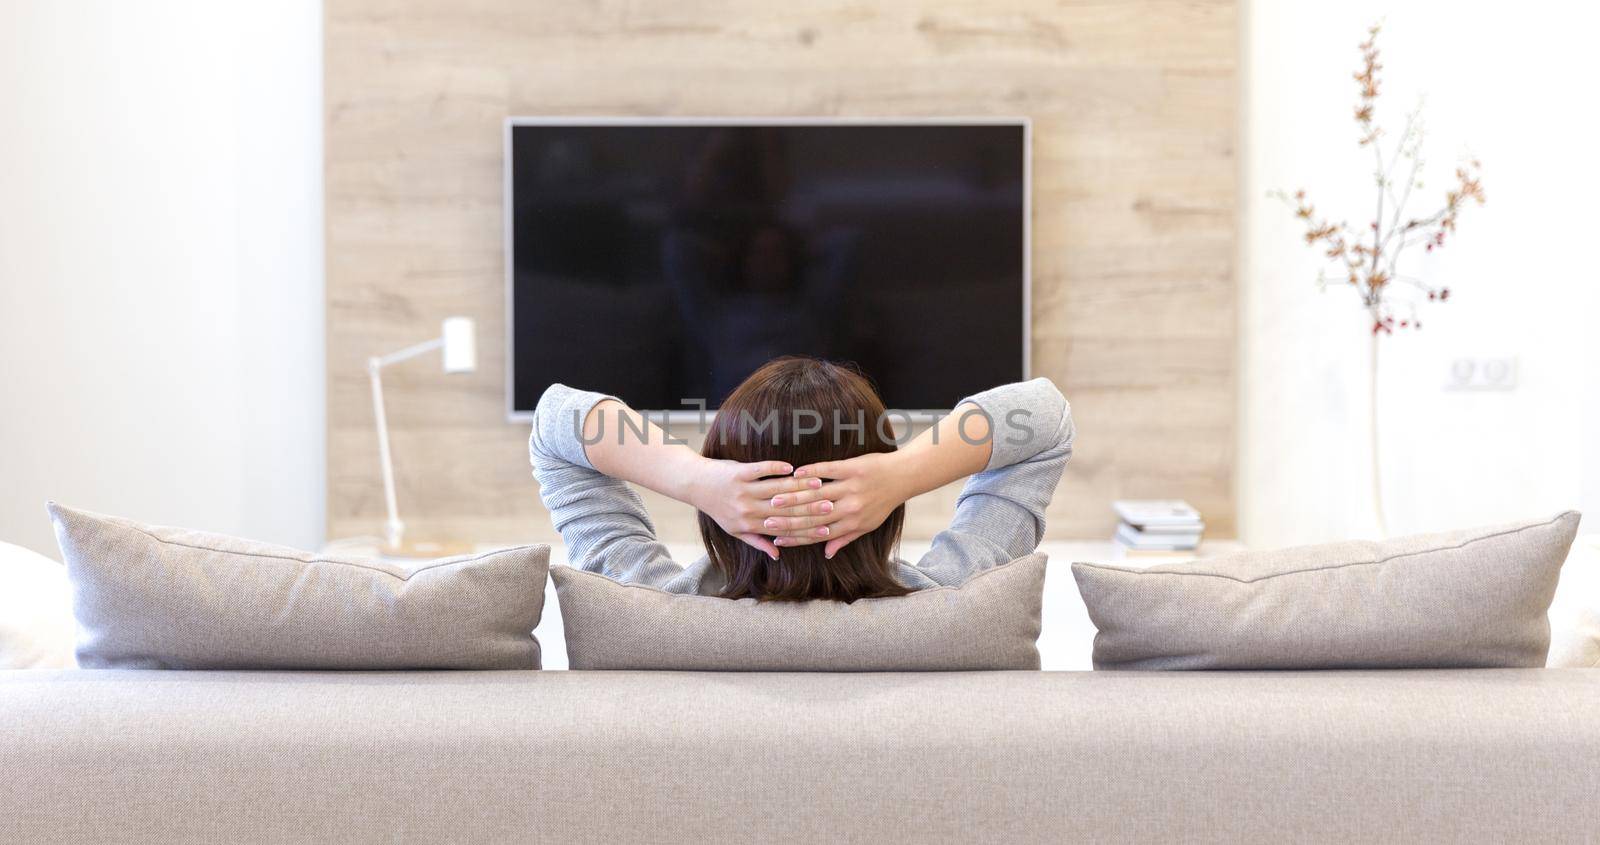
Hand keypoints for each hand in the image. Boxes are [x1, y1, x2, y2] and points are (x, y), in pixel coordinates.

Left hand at [685, 458, 832, 559]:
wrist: (696, 485)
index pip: (782, 528)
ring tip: (818, 482)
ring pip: (776, 489)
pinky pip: (761, 470)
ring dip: (799, 485)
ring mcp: (742, 491)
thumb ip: (757, 542)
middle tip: (830, 503)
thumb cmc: (718, 508)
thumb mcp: (735, 530)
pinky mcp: (739, 473)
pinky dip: (777, 468)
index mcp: (749, 526)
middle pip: (783, 509)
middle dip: (808, 506)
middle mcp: (747, 510)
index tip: (826, 526)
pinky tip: (792, 468)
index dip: (805, 528)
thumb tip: (777, 554)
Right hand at [766, 452, 911, 557]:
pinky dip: (810, 472)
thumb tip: (826, 553)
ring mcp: (851, 488)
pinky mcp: (852, 468)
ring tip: (774, 498)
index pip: (819, 534)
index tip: (777, 540)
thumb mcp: (867, 525)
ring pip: (817, 494)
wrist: (903, 476)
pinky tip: (794, 473)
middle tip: (766, 519)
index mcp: (852, 524)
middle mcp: (850, 508)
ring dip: (793, 496)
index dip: (797, 538)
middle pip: (813, 516)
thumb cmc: (883, 502)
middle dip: (789, 519)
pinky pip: (827, 470)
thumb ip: (845, 538)